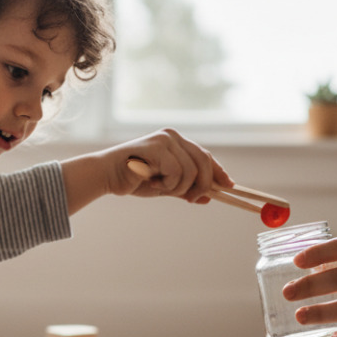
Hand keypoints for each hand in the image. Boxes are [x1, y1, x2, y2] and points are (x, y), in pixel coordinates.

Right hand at [62, 129, 231, 210]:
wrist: (107, 176)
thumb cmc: (133, 180)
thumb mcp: (165, 186)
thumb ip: (185, 189)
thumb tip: (208, 198)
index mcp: (175, 141)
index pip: (205, 156)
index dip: (218, 172)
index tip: (229, 186)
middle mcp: (173, 136)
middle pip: (204, 162)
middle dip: (203, 185)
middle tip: (191, 199)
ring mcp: (166, 140)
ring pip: (192, 172)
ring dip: (179, 188)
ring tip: (159, 187)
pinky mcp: (158, 147)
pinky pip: (177, 173)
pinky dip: (168, 185)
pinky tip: (152, 182)